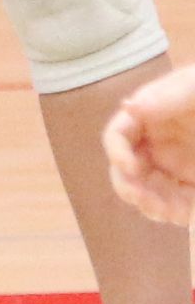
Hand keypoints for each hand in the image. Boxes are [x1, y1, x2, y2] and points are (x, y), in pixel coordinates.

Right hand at [108, 71, 194, 225]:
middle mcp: (153, 145)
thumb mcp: (194, 88)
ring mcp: (172, 166)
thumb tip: (129, 106)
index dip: (117, 154)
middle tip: (151, 204)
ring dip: (156, 207)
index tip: (132, 169)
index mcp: (146, 119)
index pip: (117, 137)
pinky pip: (177, 202)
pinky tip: (189, 216)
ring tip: (174, 214)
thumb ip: (166, 97)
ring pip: (150, 192)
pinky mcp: (191, 182)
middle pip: (127, 172)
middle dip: (133, 190)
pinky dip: (179, 212)